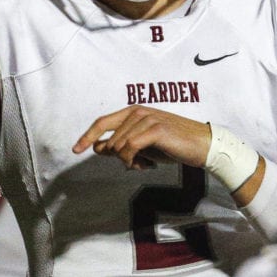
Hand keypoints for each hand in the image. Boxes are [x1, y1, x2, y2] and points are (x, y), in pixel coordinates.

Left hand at [73, 106, 210, 169]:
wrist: (200, 146)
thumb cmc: (172, 146)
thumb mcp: (143, 146)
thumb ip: (121, 145)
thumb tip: (97, 147)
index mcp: (133, 112)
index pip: (102, 122)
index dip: (87, 136)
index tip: (75, 150)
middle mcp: (138, 111)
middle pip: (109, 138)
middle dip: (117, 157)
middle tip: (139, 164)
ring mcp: (147, 118)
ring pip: (119, 146)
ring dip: (130, 161)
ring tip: (147, 163)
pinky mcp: (155, 128)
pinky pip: (130, 148)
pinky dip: (134, 160)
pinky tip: (148, 164)